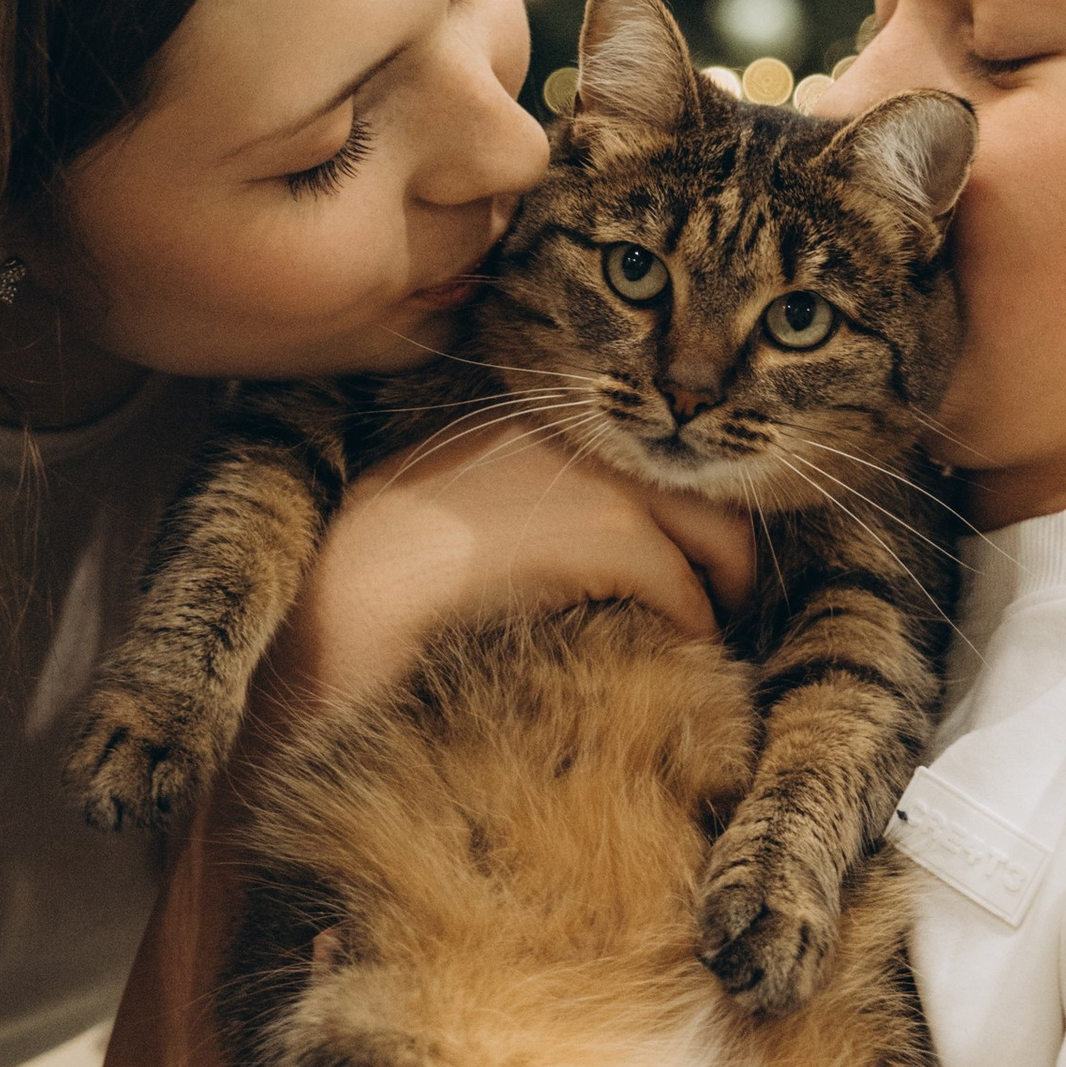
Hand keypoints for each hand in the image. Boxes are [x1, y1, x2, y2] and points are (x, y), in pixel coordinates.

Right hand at [273, 422, 756, 718]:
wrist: (340, 599)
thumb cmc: (377, 574)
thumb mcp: (454, 510)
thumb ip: (525, 502)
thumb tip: (590, 539)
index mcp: (527, 408)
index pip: (640, 444)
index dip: (676, 506)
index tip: (688, 558)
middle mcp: (568, 423)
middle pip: (694, 477)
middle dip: (724, 547)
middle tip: (725, 604)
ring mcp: (589, 471)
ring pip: (712, 529)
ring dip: (719, 591)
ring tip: (706, 635)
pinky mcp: (602, 530)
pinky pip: (684, 584)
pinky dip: (694, 627)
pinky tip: (677, 657)